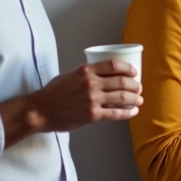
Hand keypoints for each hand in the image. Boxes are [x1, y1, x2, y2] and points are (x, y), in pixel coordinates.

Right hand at [27, 60, 143, 131]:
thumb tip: (104, 74)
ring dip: (135, 99)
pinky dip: (128, 112)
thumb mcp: (70, 75)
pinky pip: (116, 113)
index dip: (128, 69)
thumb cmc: (53, 92)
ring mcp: (92, 100)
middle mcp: (91, 83)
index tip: (134, 72)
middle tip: (139, 88)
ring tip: (139, 100)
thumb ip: (87, 73)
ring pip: (123, 98)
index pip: (114, 65)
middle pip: (122, 82)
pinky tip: (133, 112)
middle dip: (135, 85)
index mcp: (85, 70)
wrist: (40, 110)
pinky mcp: (92, 115)